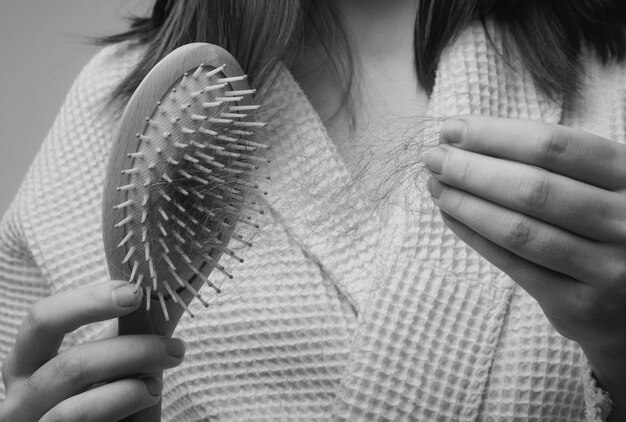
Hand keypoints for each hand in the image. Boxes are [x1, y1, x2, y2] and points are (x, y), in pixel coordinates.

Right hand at [0, 281, 185, 421]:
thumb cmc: (108, 400)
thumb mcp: (110, 361)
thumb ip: (121, 334)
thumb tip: (153, 294)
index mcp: (27, 364)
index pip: (42, 319)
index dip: (88, 302)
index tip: (135, 293)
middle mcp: (20, 397)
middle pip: (71, 364)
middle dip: (132, 350)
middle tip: (174, 348)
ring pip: (80, 400)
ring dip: (132, 383)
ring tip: (160, 380)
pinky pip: (84, 418)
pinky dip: (125, 402)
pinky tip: (149, 395)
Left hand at [424, 116, 625, 415]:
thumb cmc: (605, 227)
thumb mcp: (601, 185)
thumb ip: (553, 164)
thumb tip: (468, 140)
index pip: (555, 146)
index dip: (495, 135)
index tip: (451, 130)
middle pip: (533, 188)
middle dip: (472, 169)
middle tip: (433, 158)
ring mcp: (607, 268)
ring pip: (520, 229)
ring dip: (467, 203)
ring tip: (436, 185)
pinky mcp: (578, 305)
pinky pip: (514, 264)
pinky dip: (475, 236)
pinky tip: (452, 215)